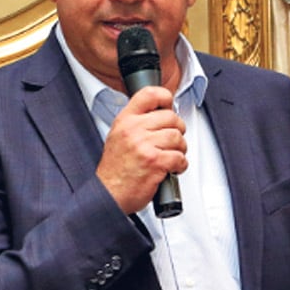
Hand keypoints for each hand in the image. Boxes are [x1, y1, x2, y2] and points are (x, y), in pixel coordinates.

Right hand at [96, 86, 186, 213]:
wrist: (108, 194)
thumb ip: (138, 122)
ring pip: (178, 137)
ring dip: (179, 149)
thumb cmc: (116, 169)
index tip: (169, 106)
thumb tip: (163, 112)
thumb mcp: (119, 136)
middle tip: (170, 142)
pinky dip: (180, 165)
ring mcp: (144, 145)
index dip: (165, 98)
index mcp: (125, 121)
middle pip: (171, 117)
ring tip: (169, 156)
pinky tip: (170, 168)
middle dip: (177, 131)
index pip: (149, 94)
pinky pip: (180, 157)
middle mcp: (133, 129)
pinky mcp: (154, 161)